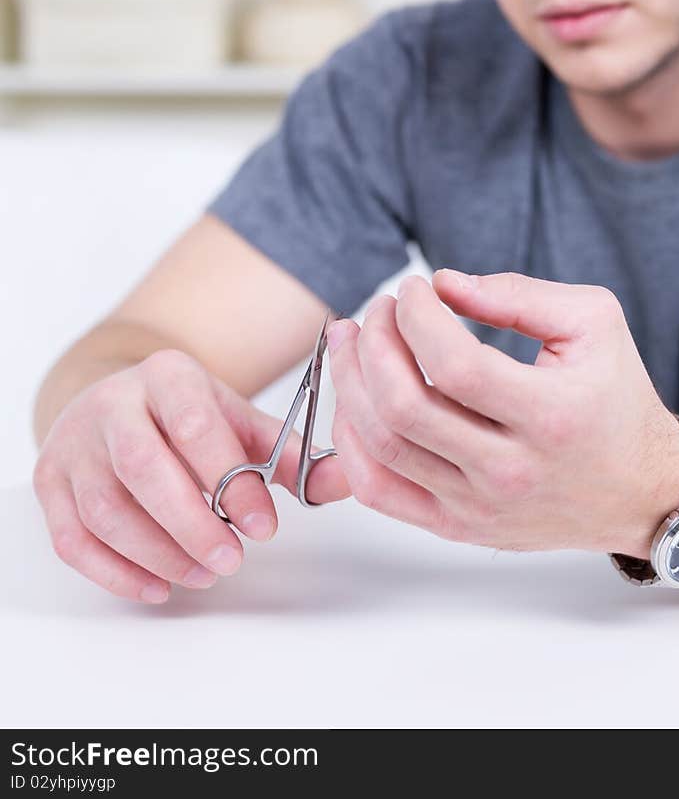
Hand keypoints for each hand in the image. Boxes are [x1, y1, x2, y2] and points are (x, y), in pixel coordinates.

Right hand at [32, 349, 349, 603]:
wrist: (118, 400)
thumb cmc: (187, 416)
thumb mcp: (240, 419)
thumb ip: (291, 453)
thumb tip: (346, 481)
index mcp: (168, 375)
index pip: (196, 425)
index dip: (231, 479)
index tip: (265, 524)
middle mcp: (113, 402)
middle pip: (143, 469)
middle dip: (192, 524)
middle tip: (232, 559)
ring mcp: (75, 443)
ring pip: (106, 509)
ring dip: (158, 554)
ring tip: (203, 574)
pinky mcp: (50, 482)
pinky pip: (73, 539)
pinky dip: (115, 572)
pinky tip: (158, 585)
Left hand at [327, 270, 678, 556]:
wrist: (643, 492)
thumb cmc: (617, 400)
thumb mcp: (593, 322)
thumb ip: (518, 294)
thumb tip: (445, 284)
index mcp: (550, 415)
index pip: (455, 364)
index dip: (417, 317)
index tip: (413, 289)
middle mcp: (511, 470)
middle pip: (406, 406)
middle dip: (375, 344)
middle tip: (379, 310)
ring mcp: (479, 505)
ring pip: (383, 447)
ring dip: (351, 385)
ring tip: (352, 342)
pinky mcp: (459, 527)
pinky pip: (380, 492)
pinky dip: (351, 446)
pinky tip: (354, 402)